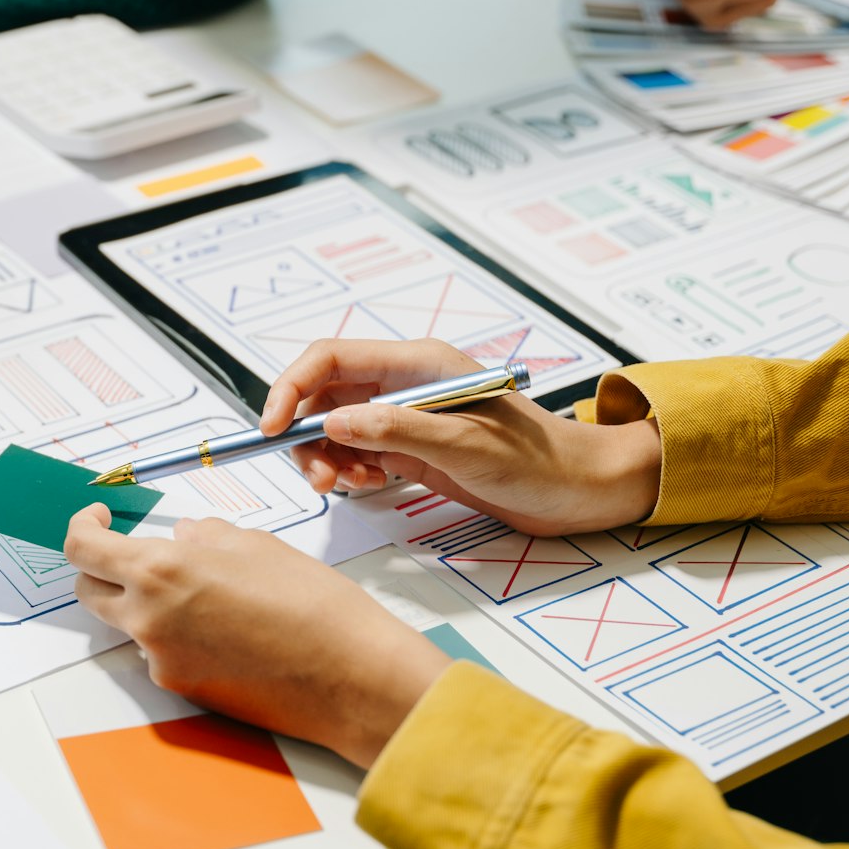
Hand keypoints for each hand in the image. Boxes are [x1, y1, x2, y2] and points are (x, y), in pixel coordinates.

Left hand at [66, 506, 449, 766]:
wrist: (350, 674)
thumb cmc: (314, 605)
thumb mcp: (256, 545)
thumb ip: (206, 537)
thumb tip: (184, 537)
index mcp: (163, 570)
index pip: (82, 547)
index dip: (82, 526)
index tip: (97, 516)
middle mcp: (150, 618)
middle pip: (89, 590)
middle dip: (102, 567)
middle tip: (134, 551)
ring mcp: (161, 660)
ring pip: (127, 623)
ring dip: (144, 602)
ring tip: (204, 592)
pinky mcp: (182, 689)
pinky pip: (160, 653)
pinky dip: (176, 636)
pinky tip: (226, 629)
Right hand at [261, 339, 662, 536]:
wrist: (577, 490)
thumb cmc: (537, 460)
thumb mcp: (465, 446)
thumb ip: (398, 431)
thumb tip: (334, 423)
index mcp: (418, 364)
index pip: (331, 358)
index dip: (291, 388)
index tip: (270, 429)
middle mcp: (406, 384)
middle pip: (325, 394)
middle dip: (306, 432)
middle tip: (319, 477)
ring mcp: (407, 416)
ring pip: (335, 426)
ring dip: (325, 456)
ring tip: (345, 485)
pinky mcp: (411, 447)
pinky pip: (357, 450)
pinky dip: (348, 469)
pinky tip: (367, 486)